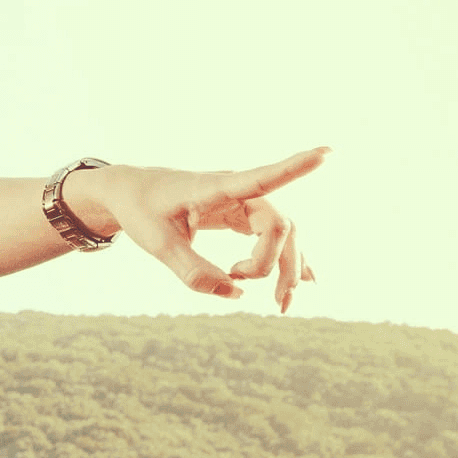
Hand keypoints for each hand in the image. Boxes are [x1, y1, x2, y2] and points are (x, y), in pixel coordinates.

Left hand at [69, 147, 326, 311]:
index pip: (261, 177)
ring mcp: (242, 203)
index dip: (294, 167)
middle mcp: (236, 191)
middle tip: (270, 301)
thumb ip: (193, 272)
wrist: (130, 192)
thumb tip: (236, 294)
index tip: (327, 153)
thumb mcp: (159, 245)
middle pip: (279, 226)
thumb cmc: (142, 211)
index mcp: (215, 189)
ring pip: (282, 233)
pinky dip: (284, 259)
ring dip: (286, 267)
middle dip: (280, 265)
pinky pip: (273, 236)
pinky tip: (302, 280)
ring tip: (279, 304)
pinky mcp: (240, 215)